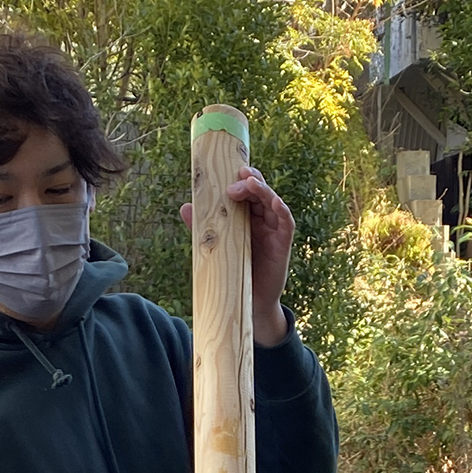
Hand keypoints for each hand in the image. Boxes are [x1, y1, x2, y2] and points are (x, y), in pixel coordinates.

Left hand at [181, 165, 294, 344]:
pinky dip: (281, 210)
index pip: (245, 190)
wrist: (246, 302)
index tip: (226, 170)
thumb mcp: (215, 247)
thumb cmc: (231, 271)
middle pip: (259, 191)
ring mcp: (273, 230)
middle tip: (235, 181)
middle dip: (248, 181)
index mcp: (245, 216)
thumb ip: (204, 227)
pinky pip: (286, 222)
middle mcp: (261, 219)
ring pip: (272, 201)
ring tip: (250, 183)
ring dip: (262, 190)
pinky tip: (274, 200)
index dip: (239, 178)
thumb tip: (185, 207)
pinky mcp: (283, 243)